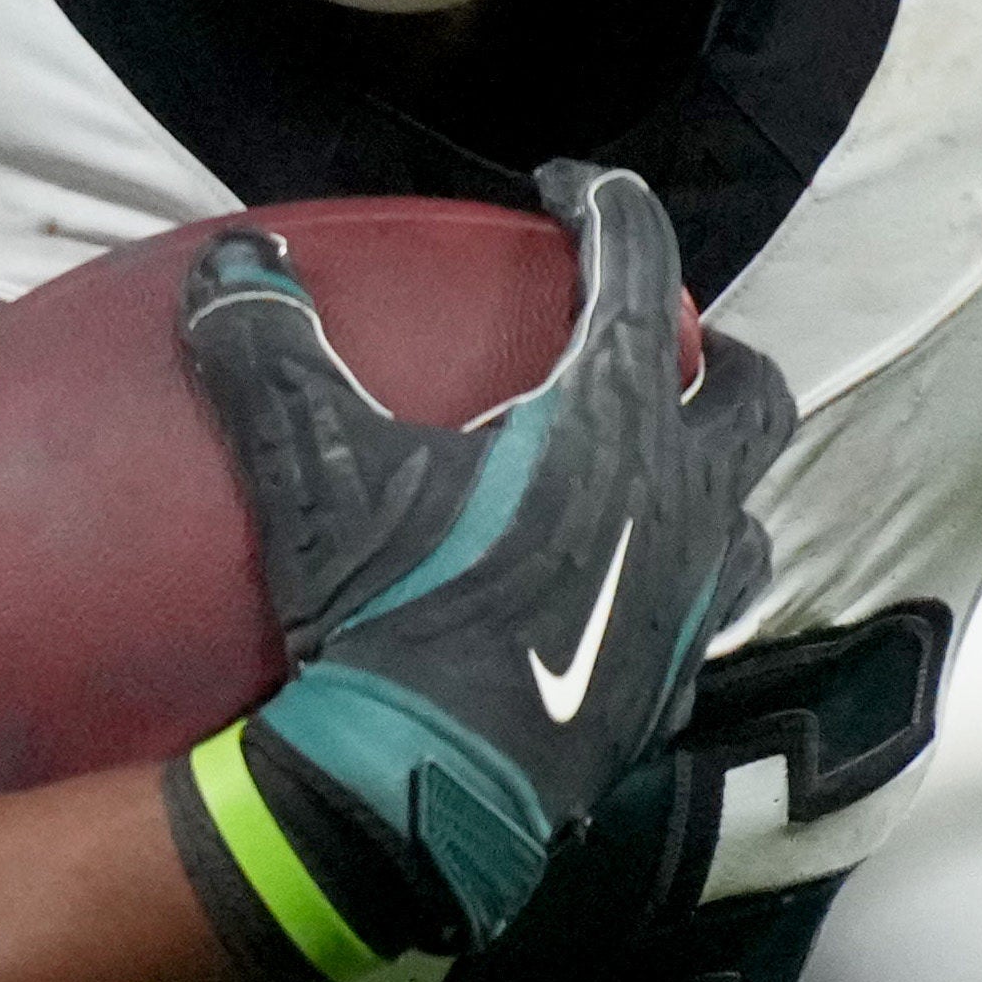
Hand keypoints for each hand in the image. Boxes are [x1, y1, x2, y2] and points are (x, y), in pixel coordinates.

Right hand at [182, 157, 790, 959]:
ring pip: (748, 510)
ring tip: (655, 467)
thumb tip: (233, 258)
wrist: (424, 789)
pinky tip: (621, 586)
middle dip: (710, 351)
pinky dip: (679, 575)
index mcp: (612, 418)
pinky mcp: (675, 681)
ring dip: (713, 474)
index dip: (607, 206)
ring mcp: (692, 597)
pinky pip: (705, 607)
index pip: (637, 268)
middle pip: (747, 391)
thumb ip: (270, 349)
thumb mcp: (313, 474)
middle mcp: (682, 497)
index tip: (569, 192)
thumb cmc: (386, 614)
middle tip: (653, 339)